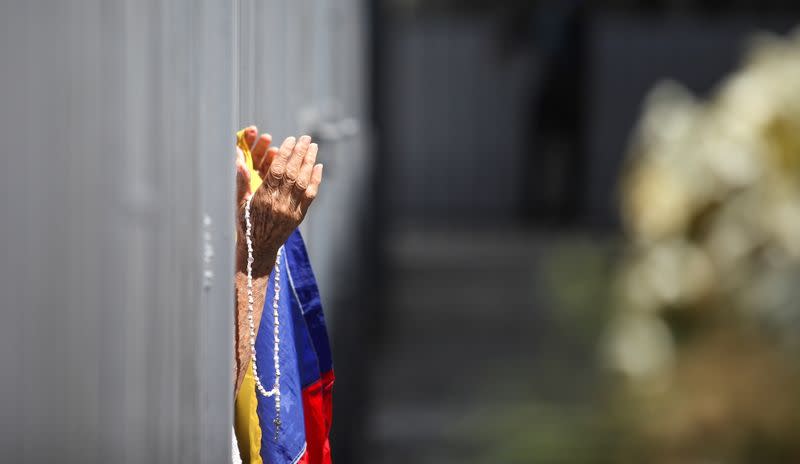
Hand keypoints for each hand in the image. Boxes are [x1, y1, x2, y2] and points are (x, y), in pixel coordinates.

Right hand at [236, 134, 322, 275]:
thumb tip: (239, 160)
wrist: (258, 249)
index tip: (291, 139)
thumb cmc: (246, 224)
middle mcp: (279, 203)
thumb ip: (242, 181)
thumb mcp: (240, 203)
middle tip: (306, 138)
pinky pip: (310, 195)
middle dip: (300, 153)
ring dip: (310, 162)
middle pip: (292, 173)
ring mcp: (291, 210)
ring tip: (313, 147)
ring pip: (303, 182)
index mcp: (263, 198)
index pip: (277, 171)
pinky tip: (318, 166)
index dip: (285, 153)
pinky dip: (315, 180)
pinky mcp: (299, 216)